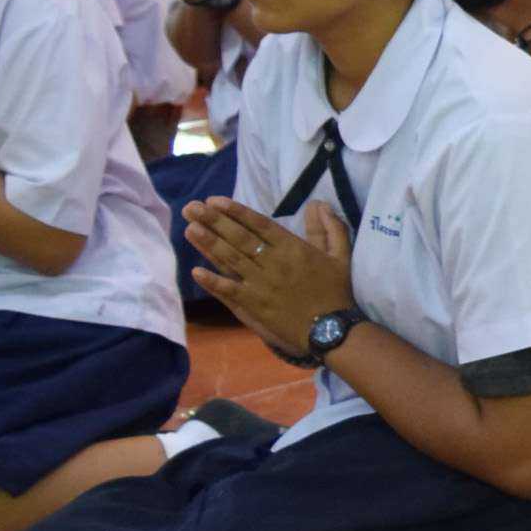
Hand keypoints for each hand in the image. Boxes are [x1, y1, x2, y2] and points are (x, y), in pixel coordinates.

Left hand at [184, 197, 355, 358]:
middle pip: (239, 237)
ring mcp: (260, 284)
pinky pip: (229, 290)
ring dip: (208, 243)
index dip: (236, 211)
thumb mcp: (340, 255)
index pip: (259, 224)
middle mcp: (273, 262)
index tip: (215, 200)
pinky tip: (195, 272)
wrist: (331, 329)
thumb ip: (331, 228)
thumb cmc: (335, 291)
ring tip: (190, 228)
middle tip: (192, 207)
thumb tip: (319, 203)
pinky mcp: (253, 304)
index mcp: (293, 248)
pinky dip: (212, 282)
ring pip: (231, 259)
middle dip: (213, 221)